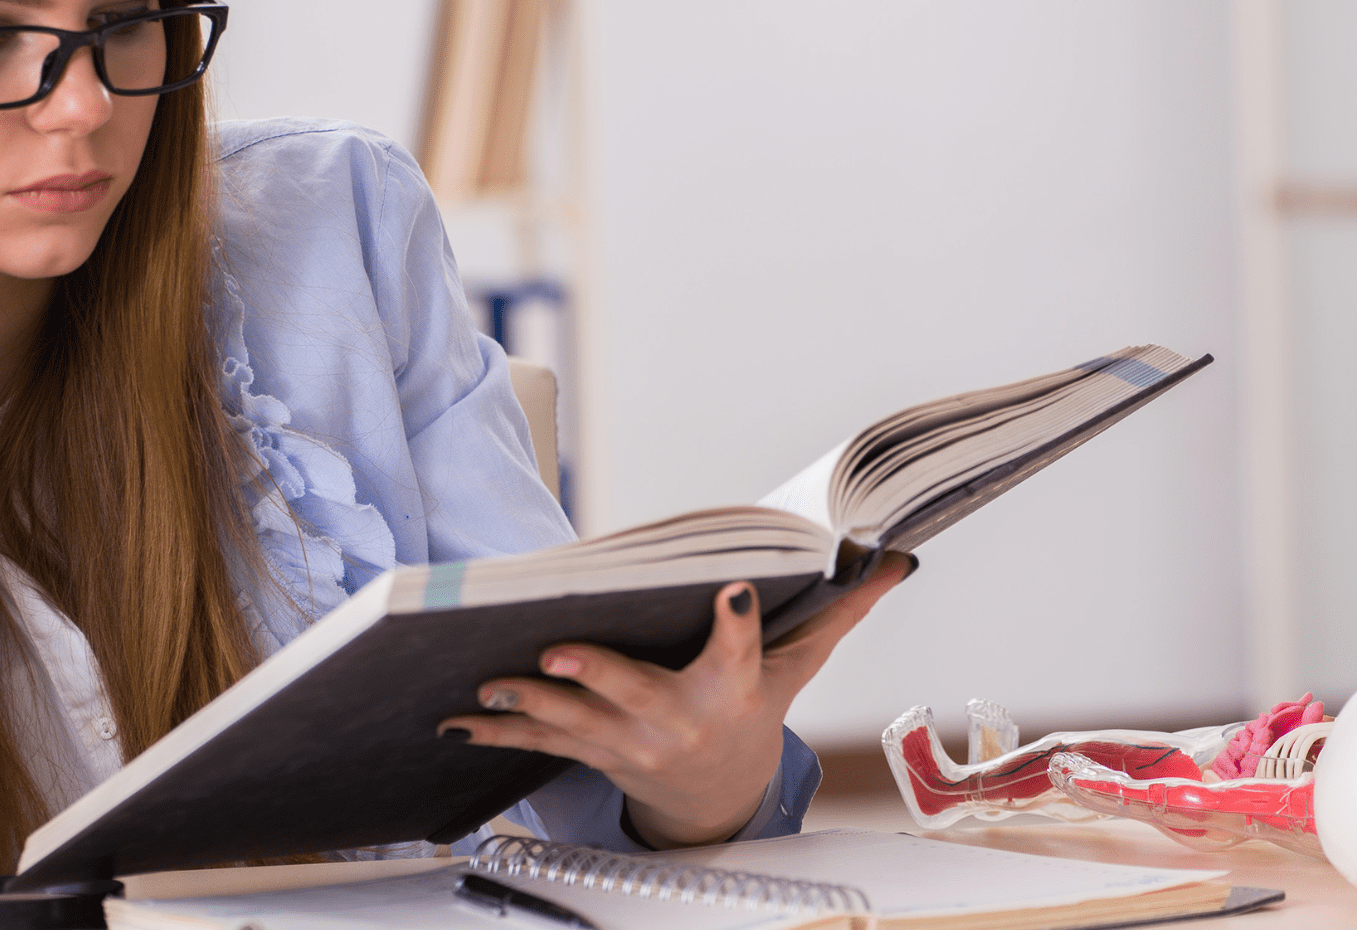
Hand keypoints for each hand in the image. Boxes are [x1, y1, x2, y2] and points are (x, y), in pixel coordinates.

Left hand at [439, 551, 913, 847]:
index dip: (738, 623)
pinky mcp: (590, 751)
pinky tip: (457, 714)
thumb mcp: (799, 666)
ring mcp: (629, 743)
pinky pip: (538, 741)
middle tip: (560, 649)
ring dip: (530, 702)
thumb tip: (899, 560)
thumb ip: (841, 612)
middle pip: (636, 694)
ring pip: (575, 721)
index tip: (734, 590)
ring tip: (492, 680)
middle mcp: (678, 721)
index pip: (741, 652)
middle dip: (598, 672)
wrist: (718, 796)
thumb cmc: (754, 710)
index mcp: (732, 690)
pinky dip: (497, 729)